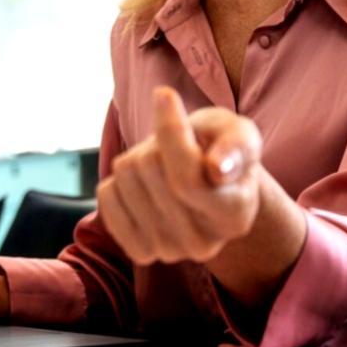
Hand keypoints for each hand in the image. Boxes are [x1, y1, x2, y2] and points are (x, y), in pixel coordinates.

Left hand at [96, 87, 262, 265]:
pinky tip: (143, 186)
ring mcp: (170, 252)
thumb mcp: (239, 133)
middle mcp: (204, 243)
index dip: (170, 130)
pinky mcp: (139, 252)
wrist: (205, 184)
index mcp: (236, 214)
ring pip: (124, 178)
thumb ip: (237, 144)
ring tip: (163, 167)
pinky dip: (118, 180)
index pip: (186, 177)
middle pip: (149, 170)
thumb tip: (216, 168)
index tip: (164, 94)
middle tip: (176, 148)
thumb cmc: (223, 151)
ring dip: (138, 160)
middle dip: (157, 143)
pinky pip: (106, 197)